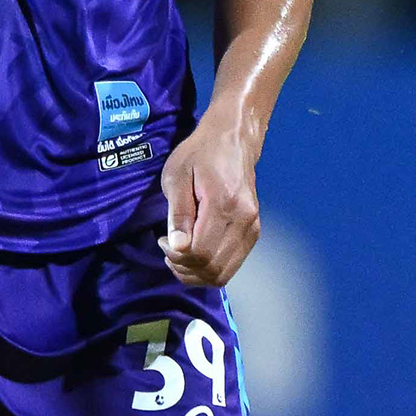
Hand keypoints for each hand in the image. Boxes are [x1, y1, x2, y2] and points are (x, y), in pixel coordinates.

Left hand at [157, 114, 262, 288]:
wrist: (234, 141)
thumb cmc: (200, 154)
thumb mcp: (177, 176)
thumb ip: (178, 213)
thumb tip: (177, 248)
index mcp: (225, 203)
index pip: (200, 252)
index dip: (176, 257)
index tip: (162, 241)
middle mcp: (244, 220)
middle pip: (212, 268)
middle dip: (184, 268)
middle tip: (168, 250)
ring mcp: (252, 228)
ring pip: (223, 274)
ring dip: (196, 273)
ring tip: (179, 255)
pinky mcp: (253, 232)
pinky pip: (231, 266)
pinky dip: (209, 268)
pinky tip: (195, 253)